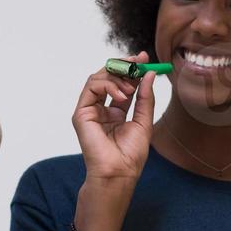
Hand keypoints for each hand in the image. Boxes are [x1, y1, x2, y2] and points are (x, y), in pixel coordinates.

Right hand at [72, 51, 156, 183]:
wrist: (119, 172)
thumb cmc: (130, 154)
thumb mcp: (144, 121)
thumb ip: (145, 98)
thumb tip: (149, 74)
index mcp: (115, 112)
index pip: (122, 84)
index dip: (132, 69)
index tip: (144, 58)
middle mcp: (100, 109)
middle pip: (108, 77)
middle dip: (123, 65)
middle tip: (138, 61)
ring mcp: (89, 110)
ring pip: (98, 78)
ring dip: (117, 76)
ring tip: (130, 87)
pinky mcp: (81, 113)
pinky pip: (91, 87)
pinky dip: (108, 84)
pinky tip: (122, 94)